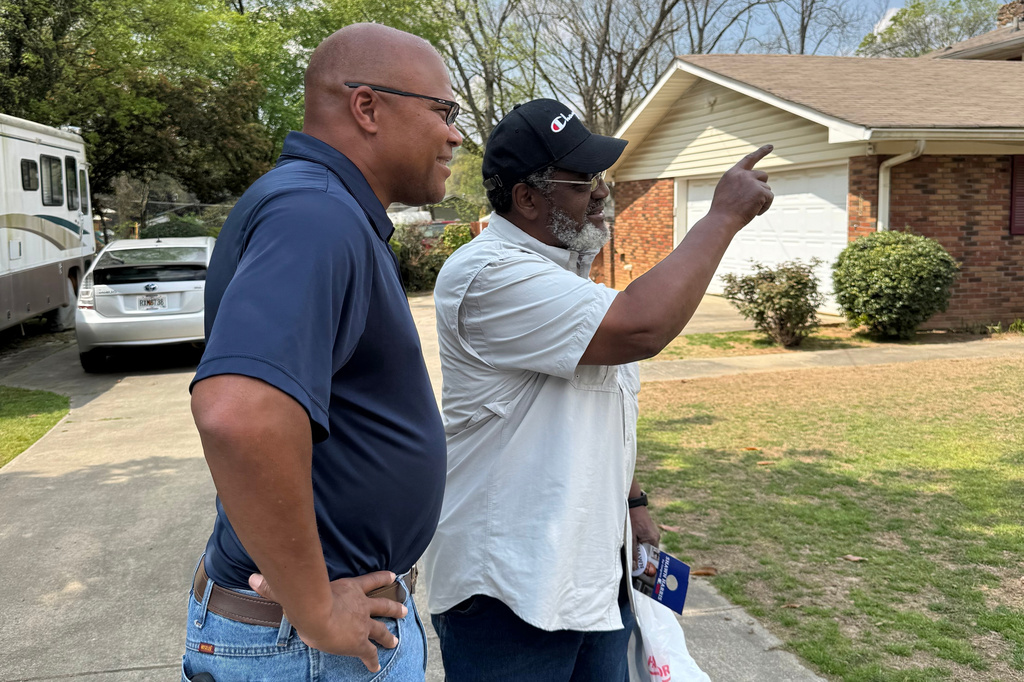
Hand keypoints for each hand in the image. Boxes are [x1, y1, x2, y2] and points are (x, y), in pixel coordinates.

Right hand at [249, 570, 407, 671]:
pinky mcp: (360, 643)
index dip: (382, 576)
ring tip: (397, 640)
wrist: (318, 615)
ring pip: (382, 628)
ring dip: (389, 634)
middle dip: (393, 607)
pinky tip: (377, 666)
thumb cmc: (307, 600)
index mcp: (349, 588)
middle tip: (404, 609)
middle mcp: (360, 605)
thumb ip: (275, 585)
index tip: (394, 574)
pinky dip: (374, 659)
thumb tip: (253, 578)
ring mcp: (362, 624)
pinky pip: (370, 653)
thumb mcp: (296, 589)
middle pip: (382, 604)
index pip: (369, 580)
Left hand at [630, 505, 660, 576]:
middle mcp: (655, 537)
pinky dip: (639, 545)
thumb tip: (635, 567)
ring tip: (632, 555)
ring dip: (639, 551)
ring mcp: (652, 533)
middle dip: (642, 558)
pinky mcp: (647, 530)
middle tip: (634, 565)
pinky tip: (632, 545)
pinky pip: (644, 541)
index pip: (653, 557)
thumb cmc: (632, 519)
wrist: (633, 503)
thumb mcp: (631, 537)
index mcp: (653, 539)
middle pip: (649, 553)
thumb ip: (633, 552)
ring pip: (646, 547)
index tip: (640, 572)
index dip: (647, 565)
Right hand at [708, 144, 774, 230]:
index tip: (771, 146)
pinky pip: (770, 198)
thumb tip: (756, 184)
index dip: (761, 152)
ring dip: (761, 200)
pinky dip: (765, 206)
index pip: (749, 158)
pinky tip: (754, 212)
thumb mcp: (726, 192)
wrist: (721, 220)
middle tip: (751, 200)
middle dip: (761, 187)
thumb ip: (739, 184)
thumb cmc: (722, 211)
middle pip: (763, 176)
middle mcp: (743, 174)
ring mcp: (752, 182)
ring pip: (767, 189)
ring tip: (748, 209)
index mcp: (732, 173)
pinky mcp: (760, 191)